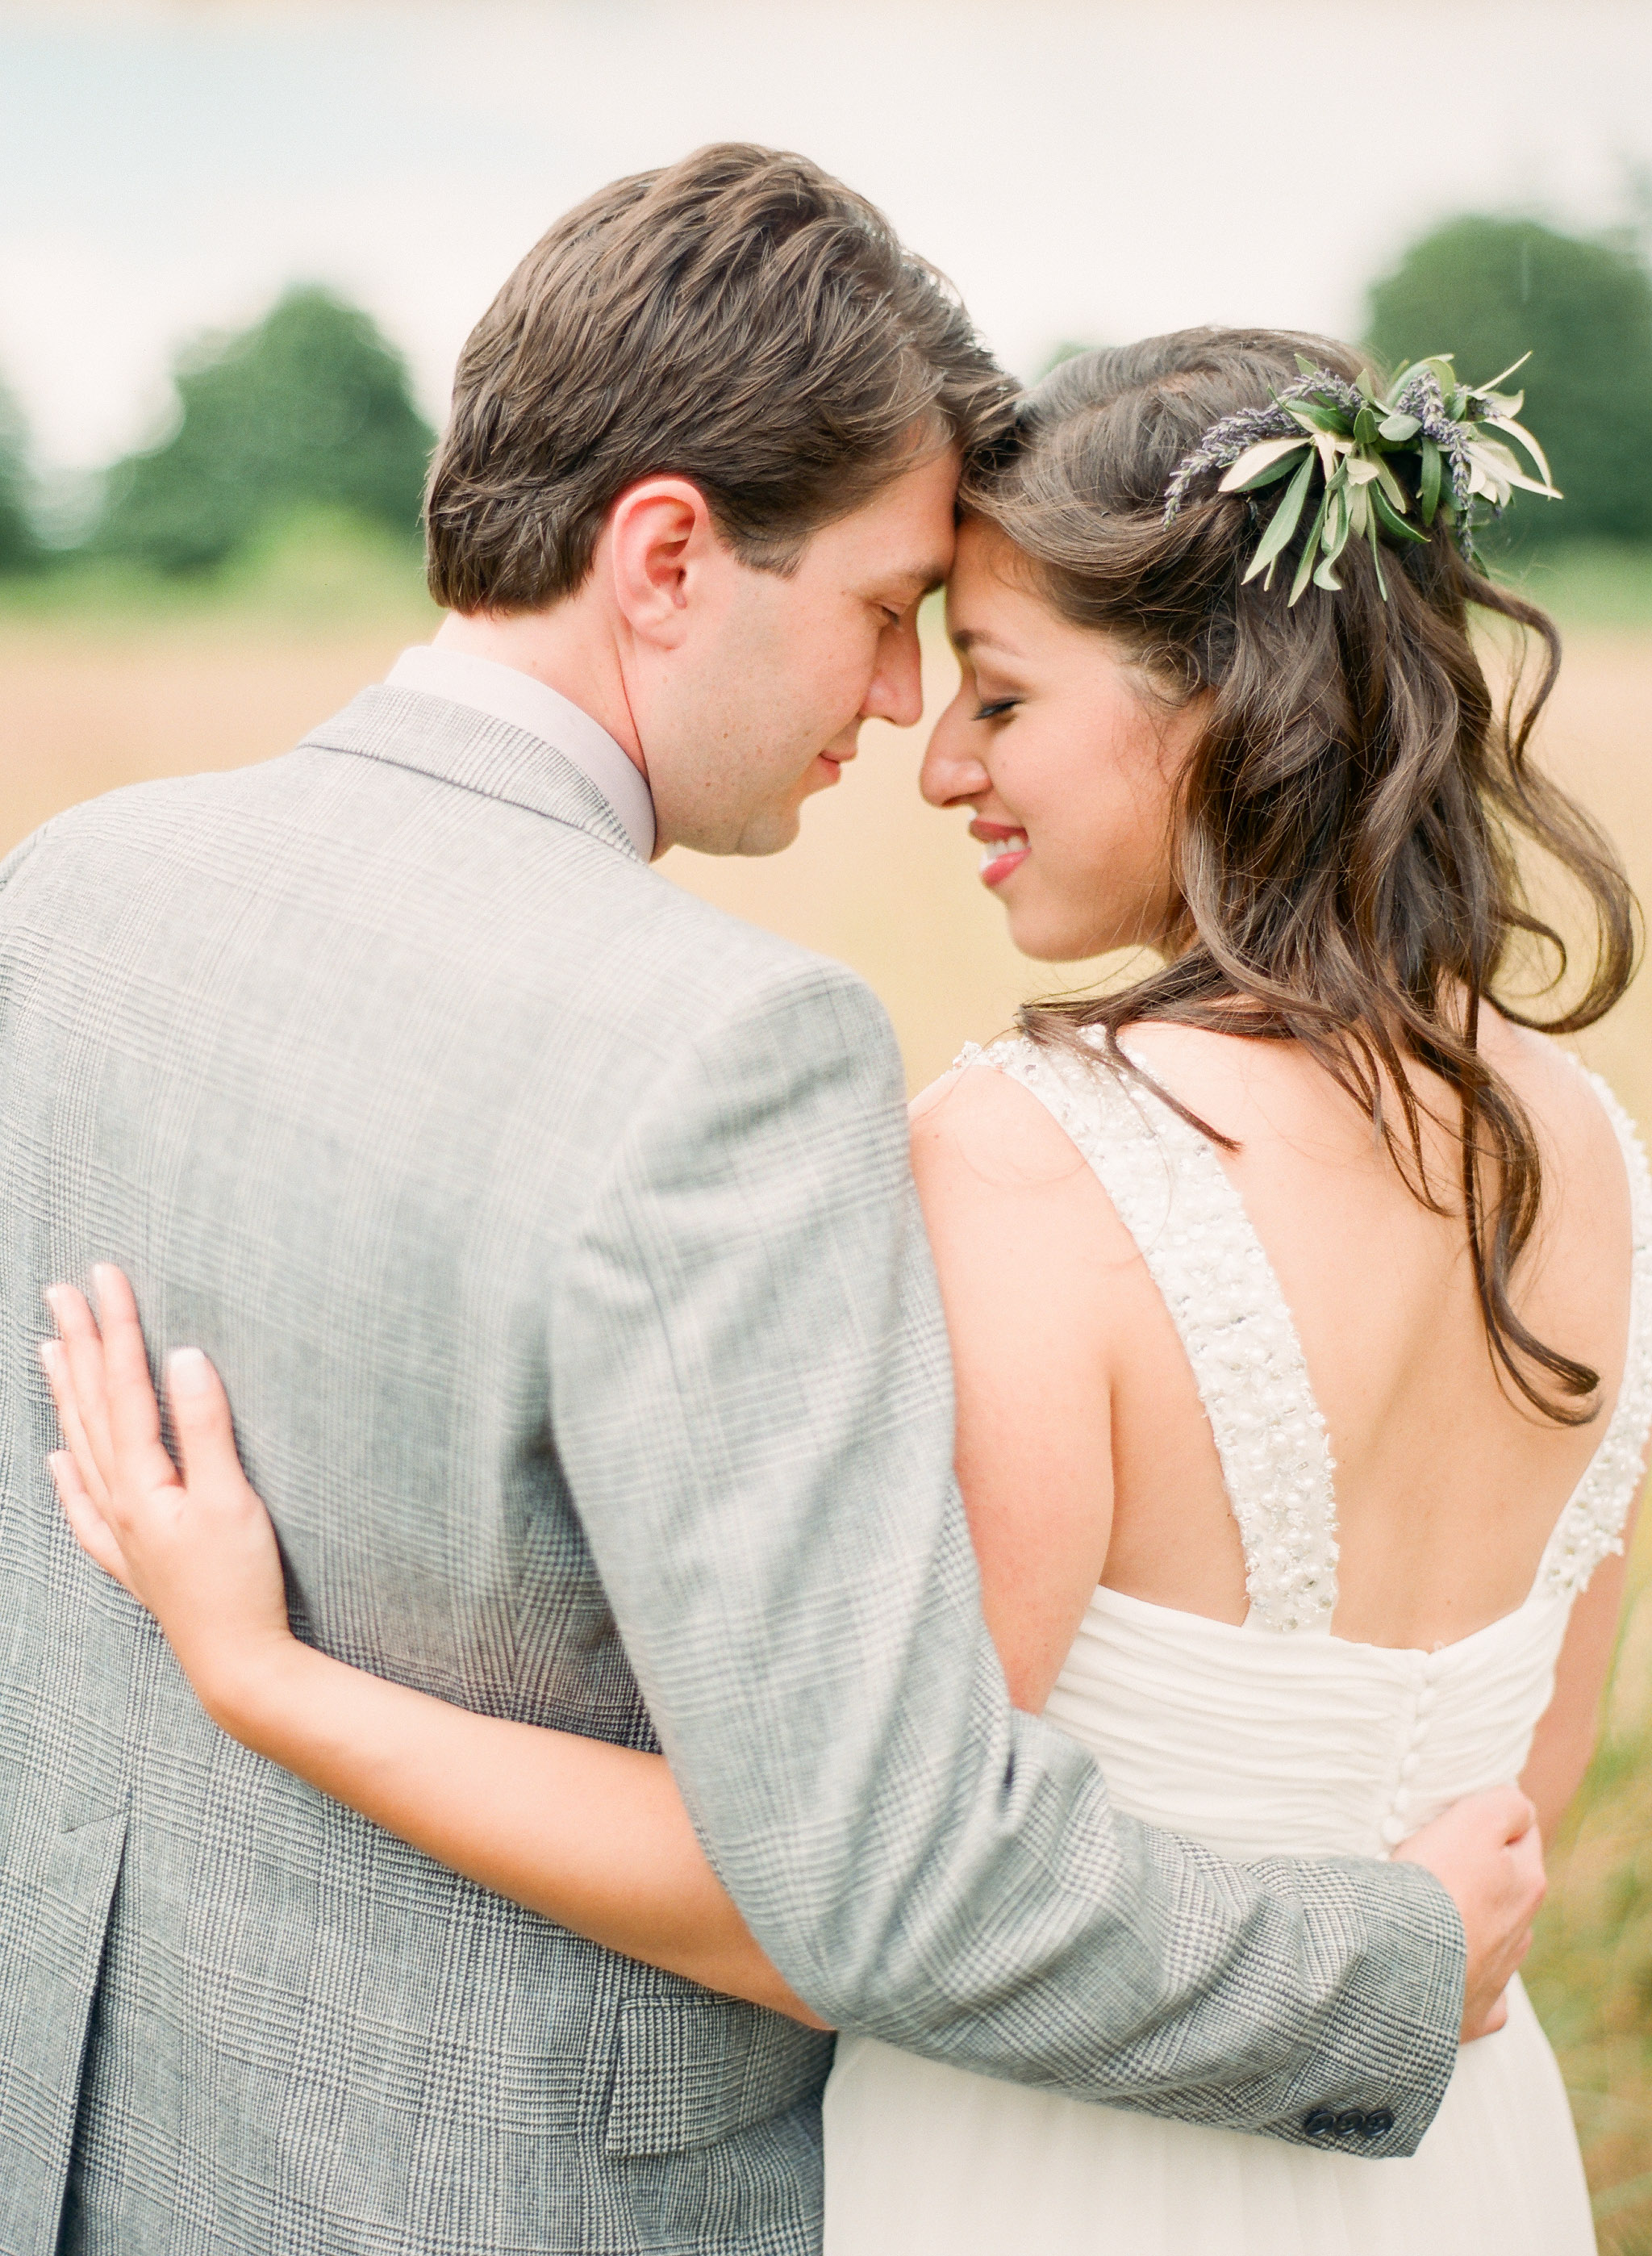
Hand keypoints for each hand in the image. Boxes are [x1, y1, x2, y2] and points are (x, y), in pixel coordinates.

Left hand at [41, 1265, 295, 1725]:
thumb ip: (207, 1427)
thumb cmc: (240, 1584)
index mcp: (143, 1481)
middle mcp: (120, 1502)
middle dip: (79, 1344)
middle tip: (61, 1291)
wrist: (237, 1665)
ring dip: (67, 1393)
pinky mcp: (134, 1560)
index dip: (116, 1328)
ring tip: (51, 1347)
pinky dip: (67, 1477)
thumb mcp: (234, 1498)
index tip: (105, 1276)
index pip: (124, 1386)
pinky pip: (84, 1509)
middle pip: (92, 1408)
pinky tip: (56, 1457)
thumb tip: (186, 1358)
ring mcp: (122, 1532)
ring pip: (81, 1447)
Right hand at [1394, 1784, 1545, 2040]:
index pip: (1522, 1832)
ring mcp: (1498, 1977)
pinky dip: (1461, 1979)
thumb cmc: (1435, 1886)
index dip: (1488, 1819)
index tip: (1452, 1820)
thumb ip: (1506, 1804)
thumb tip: (1520, 1807)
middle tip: (1432, 1862)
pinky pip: (1475, 1991)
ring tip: (1424, 1913)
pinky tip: (1440, 1971)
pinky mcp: (1471, 2012)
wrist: (1399, 1965)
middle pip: (1506, 1887)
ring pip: (1492, 1938)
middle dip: (1479, 1874)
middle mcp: (1522, 1932)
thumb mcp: (1474, 1820)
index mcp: (1528, 1884)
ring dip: (1469, 1924)